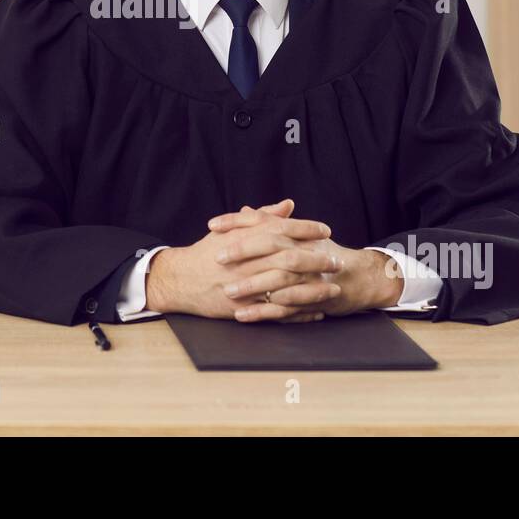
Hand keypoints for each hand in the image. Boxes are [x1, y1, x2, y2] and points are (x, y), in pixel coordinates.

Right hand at [144, 199, 338, 319]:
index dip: (306, 229)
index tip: (326, 230)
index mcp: (246, 238)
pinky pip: (276, 312)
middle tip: (337, 261)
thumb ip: (262, 217)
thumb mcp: (231, 229)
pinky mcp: (244, 308)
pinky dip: (298, 313)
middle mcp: (248, 261)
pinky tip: (316, 312)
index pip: (282, 229)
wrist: (182, 279)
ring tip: (334, 289)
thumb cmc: (209, 252)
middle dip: (317, 260)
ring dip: (313, 290)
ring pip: (287, 288)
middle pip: (289, 259)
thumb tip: (288, 205)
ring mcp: (246, 286)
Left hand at [207, 200, 405, 321]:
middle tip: (218, 258)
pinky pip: (286, 308)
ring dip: (252, 287)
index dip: (237, 222)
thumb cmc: (321, 252)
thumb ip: (271, 223)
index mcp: (295, 233)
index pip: (263, 221)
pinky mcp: (311, 300)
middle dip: (243, 252)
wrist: (358, 276)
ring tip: (227, 292)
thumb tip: (246, 210)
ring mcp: (309, 276)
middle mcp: (302, 250)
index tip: (212, 225)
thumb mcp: (298, 234)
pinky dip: (263, 312)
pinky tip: (243, 316)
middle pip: (271, 246)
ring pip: (279, 279)